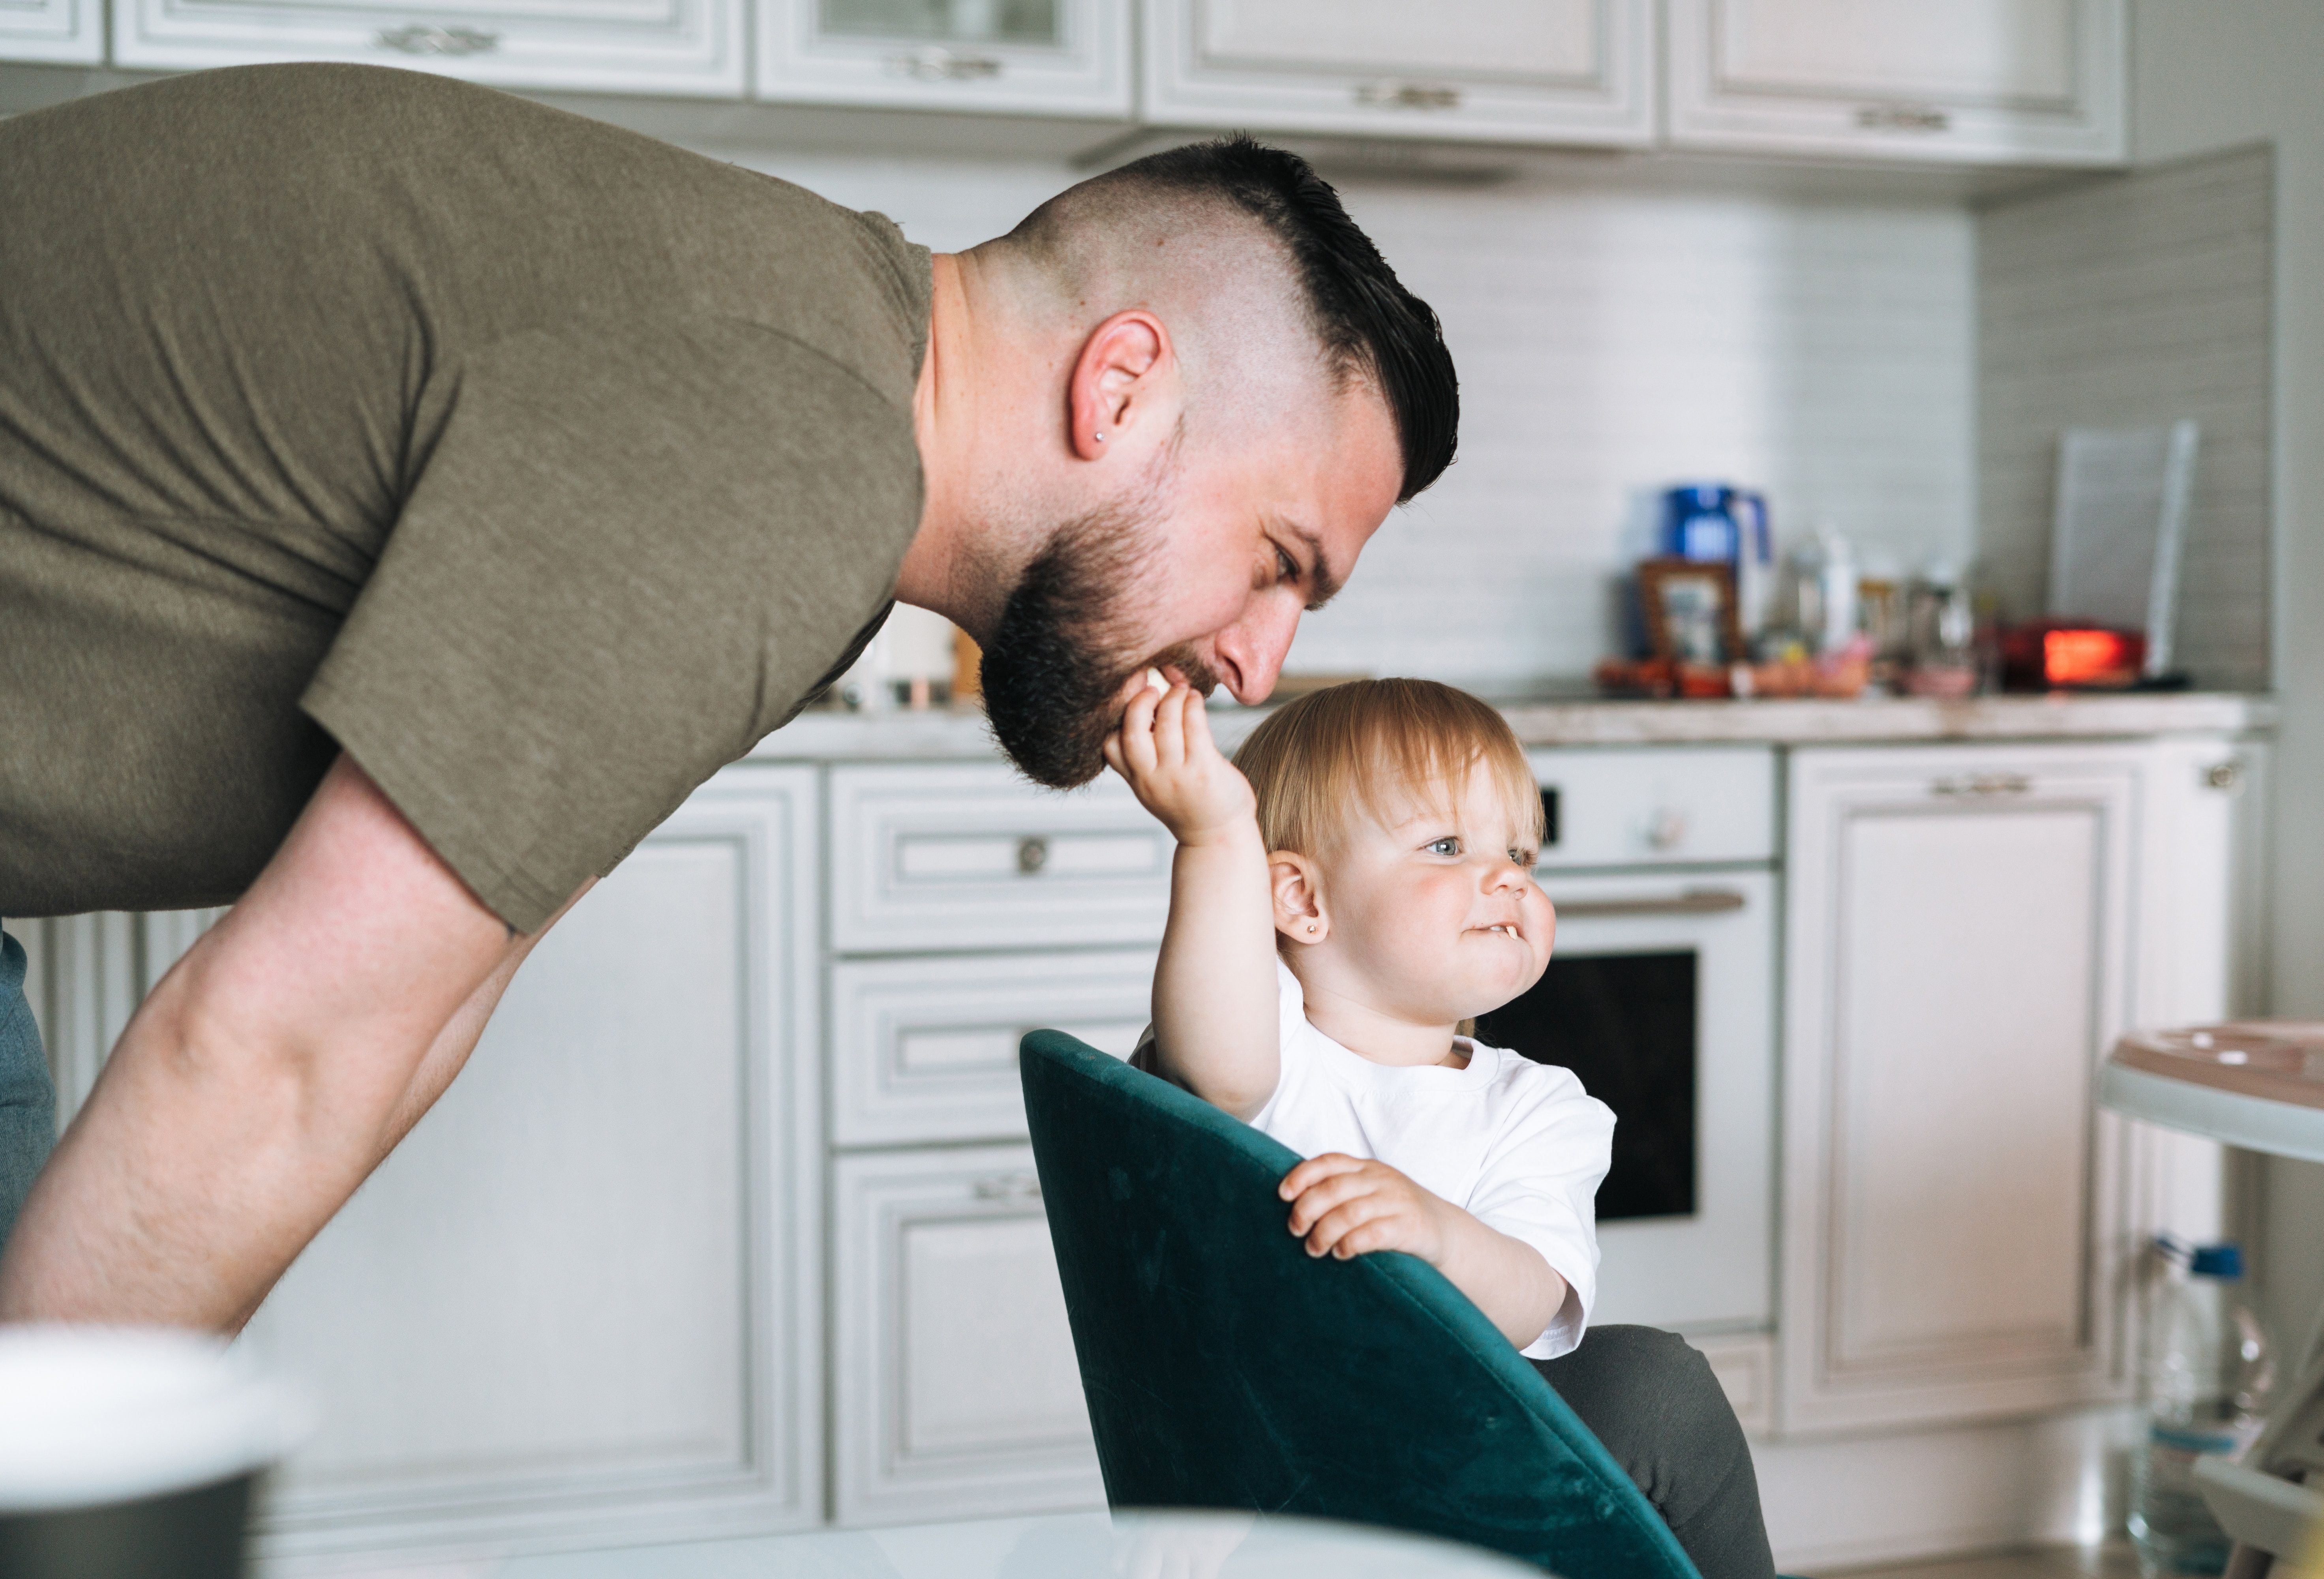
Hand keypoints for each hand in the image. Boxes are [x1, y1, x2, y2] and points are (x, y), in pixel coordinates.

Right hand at [1104, 676, 1254, 845]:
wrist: (1218, 836)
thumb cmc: (1189, 803)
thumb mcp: (1154, 787)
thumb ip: (1143, 759)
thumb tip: (1142, 710)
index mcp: (1137, 781)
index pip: (1109, 746)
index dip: (1115, 718)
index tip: (1129, 697)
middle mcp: (1152, 779)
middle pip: (1133, 732)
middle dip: (1140, 702)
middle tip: (1152, 688)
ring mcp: (1177, 776)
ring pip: (1167, 724)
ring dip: (1174, 698)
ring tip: (1182, 690)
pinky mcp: (1204, 770)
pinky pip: (1195, 727)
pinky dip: (1193, 705)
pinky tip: (1195, 700)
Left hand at [1279, 1154, 1448, 1265]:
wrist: (1446, 1231)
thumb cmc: (1397, 1214)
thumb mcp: (1371, 1193)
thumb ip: (1342, 1192)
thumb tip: (1294, 1203)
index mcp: (1367, 1168)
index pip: (1329, 1162)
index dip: (1302, 1175)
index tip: (1283, 1194)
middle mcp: (1381, 1180)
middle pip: (1333, 1189)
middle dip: (1306, 1210)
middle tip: (1295, 1230)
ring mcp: (1397, 1201)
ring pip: (1349, 1212)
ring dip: (1324, 1232)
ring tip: (1314, 1248)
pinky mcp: (1410, 1226)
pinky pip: (1372, 1234)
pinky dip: (1350, 1244)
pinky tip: (1341, 1253)